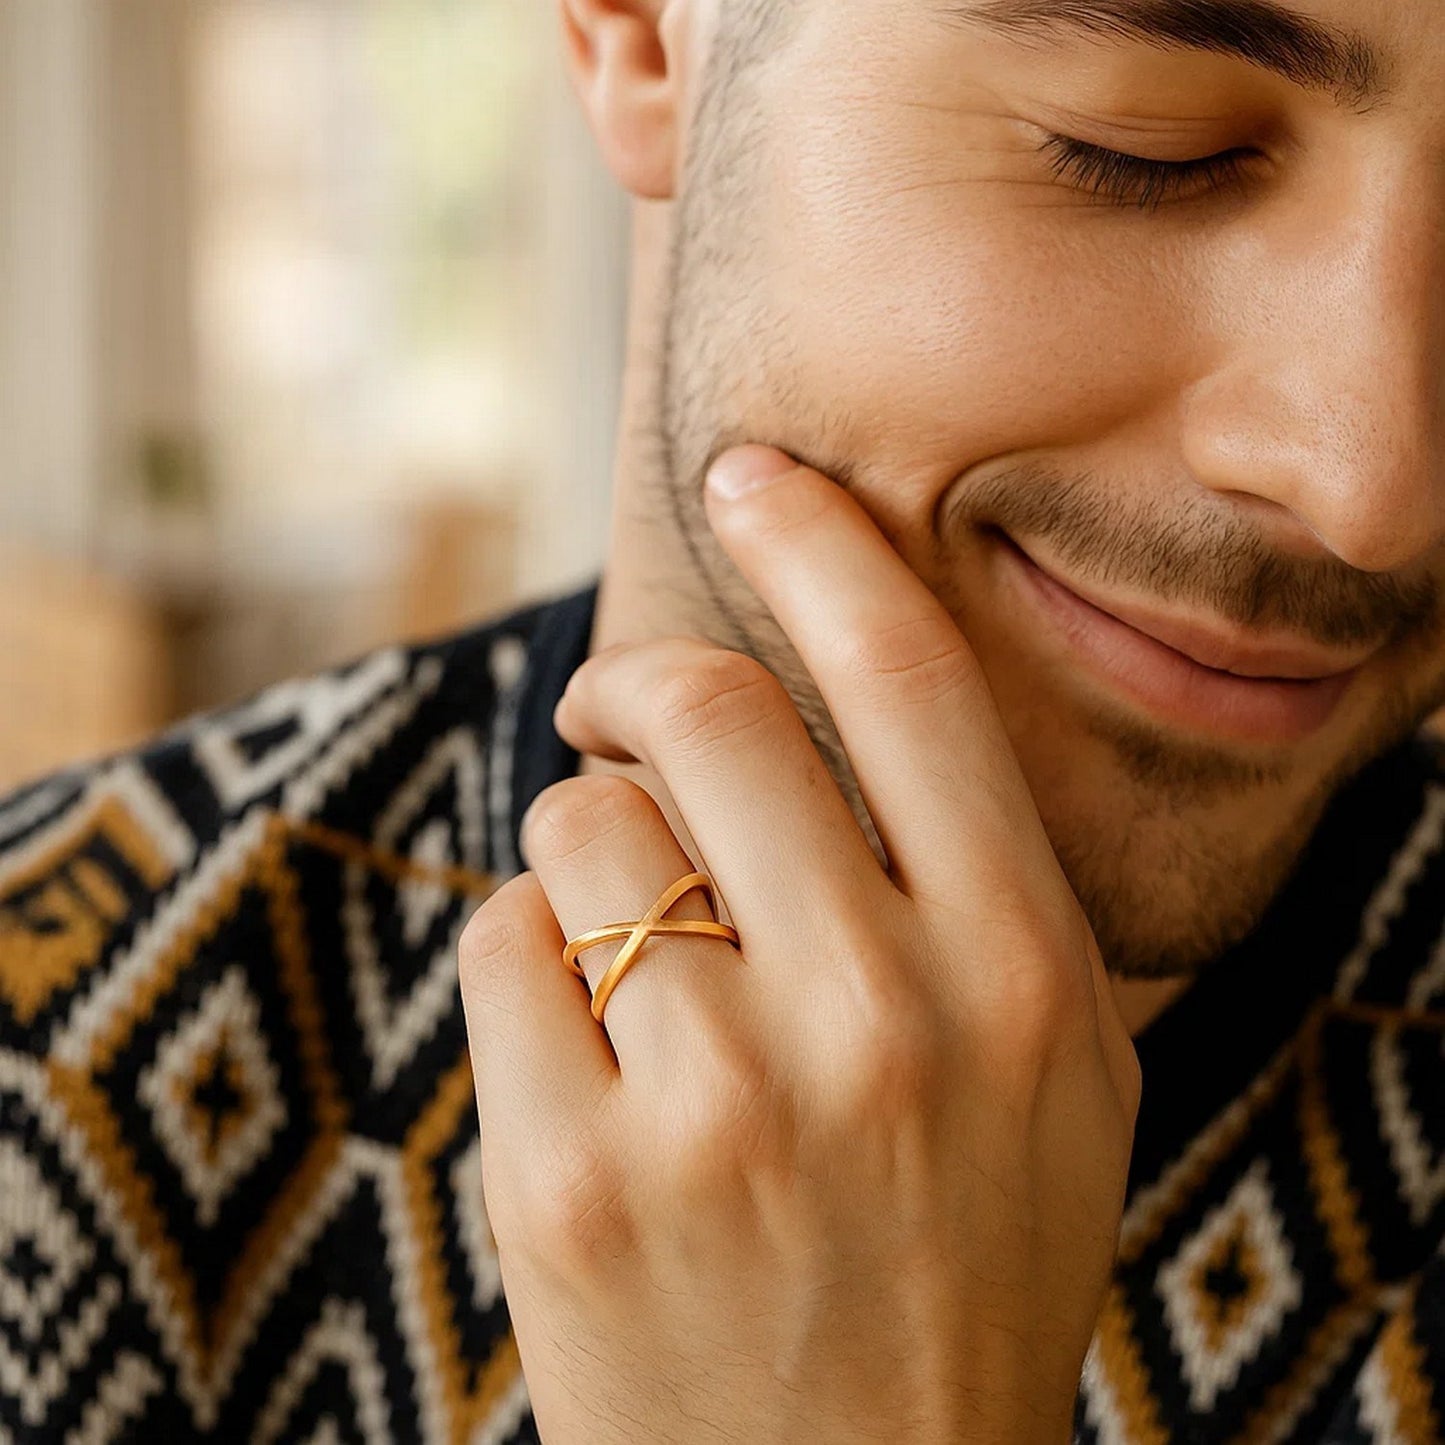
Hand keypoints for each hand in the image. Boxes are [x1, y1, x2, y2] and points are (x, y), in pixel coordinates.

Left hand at [458, 445, 1141, 1444]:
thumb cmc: (962, 1253)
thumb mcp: (1055, 1067)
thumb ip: (971, 879)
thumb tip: (816, 693)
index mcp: (1020, 969)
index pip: (906, 674)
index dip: (817, 541)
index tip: (751, 474)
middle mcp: (881, 1017)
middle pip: (700, 710)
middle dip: (634, 683)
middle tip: (621, 712)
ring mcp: (720, 1105)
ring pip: (581, 829)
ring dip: (589, 856)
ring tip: (640, 961)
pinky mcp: (572, 1183)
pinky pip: (503, 946)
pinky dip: (530, 962)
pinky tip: (590, 1059)